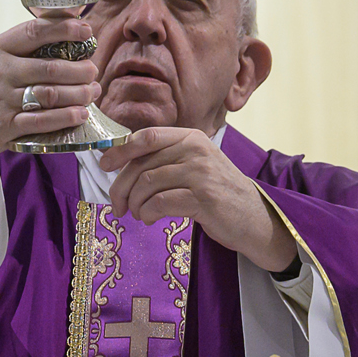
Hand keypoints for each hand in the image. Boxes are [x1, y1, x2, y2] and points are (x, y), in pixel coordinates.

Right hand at [0, 16, 101, 175]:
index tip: (86, 31)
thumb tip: (71, 25)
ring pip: (50, 94)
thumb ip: (29, 47)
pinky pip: (42, 121)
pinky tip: (81, 114)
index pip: (34, 31)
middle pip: (50, 67)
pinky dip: (66, 117)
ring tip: (92, 92)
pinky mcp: (6, 126)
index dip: (64, 29)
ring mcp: (1, 100)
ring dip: (78, 94)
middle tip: (92, 71)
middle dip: (80, 70)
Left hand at [102, 128, 297, 272]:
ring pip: (148, 184)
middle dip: (122, 187)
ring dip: (135, 204)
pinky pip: (160, 203)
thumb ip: (167, 159)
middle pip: (142, 165)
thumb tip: (121, 163)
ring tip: (138, 214)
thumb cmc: (218, 193)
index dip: (120, 150)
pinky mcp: (203, 199)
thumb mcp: (196, 165)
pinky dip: (148, 213)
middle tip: (117, 205)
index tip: (104, 165)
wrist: (253, 217)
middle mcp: (197, 150)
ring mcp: (201, 174)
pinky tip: (150, 219)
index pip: (147, 137)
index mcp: (192, 137)